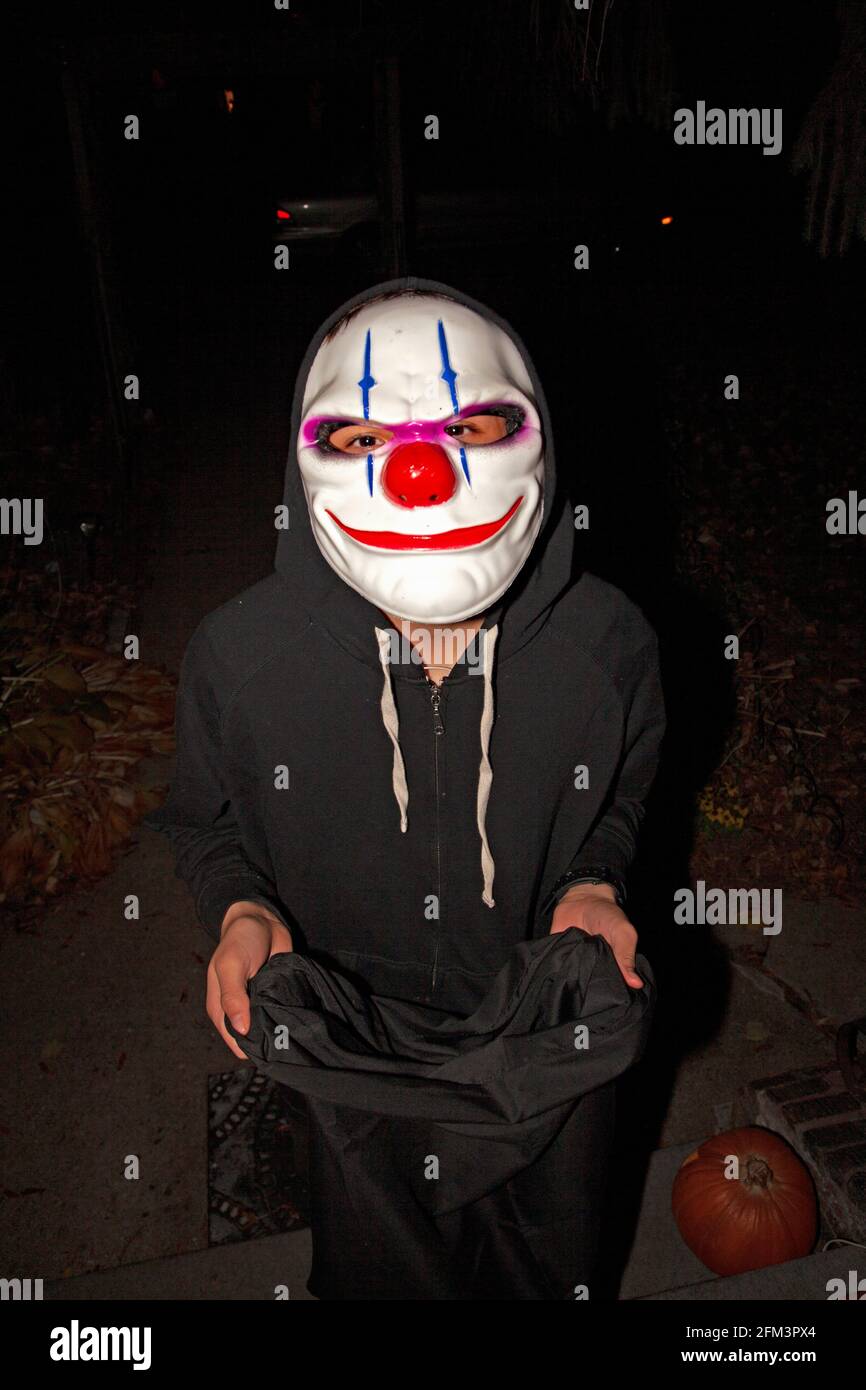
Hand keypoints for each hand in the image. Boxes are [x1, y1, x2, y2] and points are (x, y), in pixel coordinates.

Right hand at [206, 901, 293, 1057]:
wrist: (262, 919)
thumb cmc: (240, 941)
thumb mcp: (230, 965)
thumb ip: (232, 996)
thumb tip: (241, 1029)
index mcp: (221, 1009)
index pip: (235, 1041)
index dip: (250, 1047)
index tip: (270, 1049)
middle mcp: (240, 1011)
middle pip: (255, 1038)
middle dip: (269, 1039)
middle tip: (287, 1038)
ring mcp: (260, 1005)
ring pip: (271, 1027)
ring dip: (281, 1028)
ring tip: (296, 1029)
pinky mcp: (276, 996)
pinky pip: (283, 1012)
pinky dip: (291, 1015)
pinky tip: (300, 1017)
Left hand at [549, 883, 642, 988]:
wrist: (582, 898)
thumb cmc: (607, 915)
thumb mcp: (623, 932)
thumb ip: (626, 956)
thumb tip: (636, 983)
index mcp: (612, 966)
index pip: (611, 987)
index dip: (610, 994)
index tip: (609, 1000)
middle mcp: (593, 968)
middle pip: (590, 987)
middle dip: (589, 991)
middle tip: (589, 991)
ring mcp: (574, 963)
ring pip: (571, 981)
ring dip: (571, 982)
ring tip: (573, 983)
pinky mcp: (557, 957)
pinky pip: (554, 968)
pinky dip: (553, 971)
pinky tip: (555, 974)